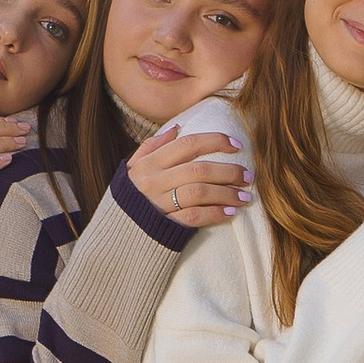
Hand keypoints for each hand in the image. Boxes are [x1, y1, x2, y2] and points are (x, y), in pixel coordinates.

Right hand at [128, 122, 253, 229]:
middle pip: (199, 170)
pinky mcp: (164, 225)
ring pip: (200, 193)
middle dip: (228, 171)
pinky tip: (230, 213)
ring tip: (245, 197)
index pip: (188, 144)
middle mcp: (154, 181)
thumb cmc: (130, 197)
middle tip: (248, 175)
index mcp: (149, 163)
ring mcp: (159, 204)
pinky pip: (194, 217)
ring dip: (227, 194)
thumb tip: (177, 128)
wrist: (115, 234)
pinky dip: (214, 214)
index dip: (215, 141)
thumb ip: (152, 146)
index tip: (237, 144)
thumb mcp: (134, 168)